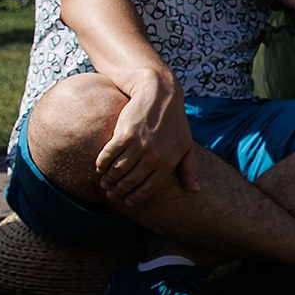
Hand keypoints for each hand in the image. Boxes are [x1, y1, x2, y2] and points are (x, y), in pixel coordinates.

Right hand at [94, 69, 197, 205]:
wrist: (160, 93)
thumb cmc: (175, 121)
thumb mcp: (187, 145)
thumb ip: (189, 169)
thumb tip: (194, 190)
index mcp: (169, 162)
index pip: (148, 188)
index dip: (135, 197)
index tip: (126, 201)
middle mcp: (154, 157)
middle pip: (130, 182)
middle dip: (119, 190)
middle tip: (111, 192)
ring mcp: (139, 146)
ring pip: (118, 171)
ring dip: (108, 180)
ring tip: (104, 182)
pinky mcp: (124, 135)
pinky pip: (108, 156)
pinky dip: (102, 164)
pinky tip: (100, 167)